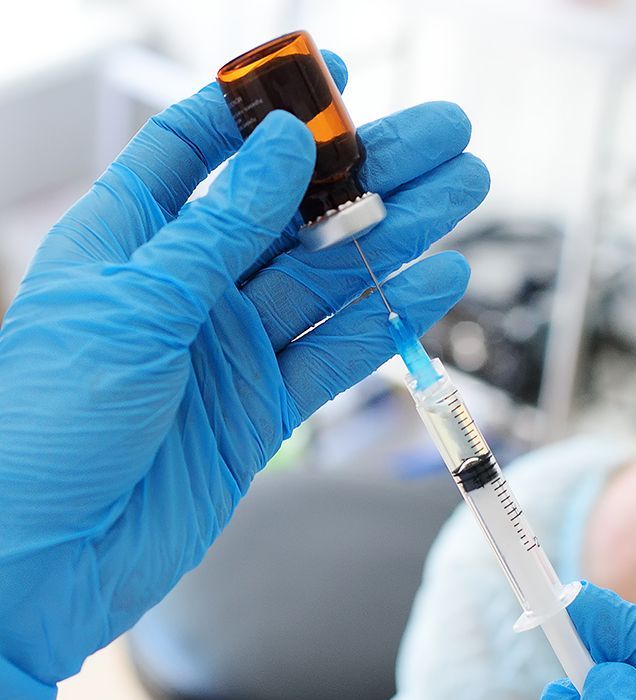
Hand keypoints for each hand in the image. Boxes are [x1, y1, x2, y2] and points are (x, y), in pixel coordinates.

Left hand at [0, 52, 488, 699]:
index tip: (338, 78)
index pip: (202, 148)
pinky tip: (437, 284)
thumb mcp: (129, 309)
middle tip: (446, 136)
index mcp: (128, 241)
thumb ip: (214, 232)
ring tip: (465, 197)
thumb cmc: (44, 428)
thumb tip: (282, 148)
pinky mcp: (262, 409)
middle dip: (370, 170)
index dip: (269, 108)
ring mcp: (230, 350)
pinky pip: (338, 355)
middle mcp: (185, 289)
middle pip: (293, 211)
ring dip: (398, 238)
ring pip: (331, 280)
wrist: (46, 561)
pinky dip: (389, 322)